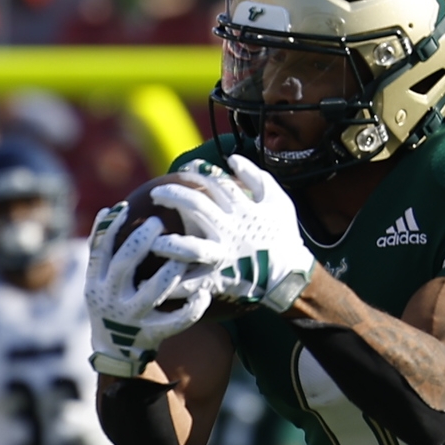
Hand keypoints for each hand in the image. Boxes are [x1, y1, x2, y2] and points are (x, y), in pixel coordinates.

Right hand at [87, 214, 216, 376]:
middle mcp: (111, 299)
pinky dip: (191, 309)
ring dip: (169, 272)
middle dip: (141, 242)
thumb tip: (109, 210)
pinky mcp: (152, 334)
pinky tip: (202, 294)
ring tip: (181, 257)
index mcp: (97, 284)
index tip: (126, 207)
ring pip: (152, 292)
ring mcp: (132, 318)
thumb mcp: (97, 281)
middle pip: (124, 265)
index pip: (99, 251)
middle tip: (158, 222)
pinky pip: (175, 322)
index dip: (111, 228)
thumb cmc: (109, 304)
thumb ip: (101, 250)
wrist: (114, 351)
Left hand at [153, 154, 315, 312]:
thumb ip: (257, 177)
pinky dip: (177, 284)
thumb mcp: (278, 201)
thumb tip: (233, 159)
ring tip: (154, 240)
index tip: (184, 170)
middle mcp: (229, 230)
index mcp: (242, 210)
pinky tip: (161, 282)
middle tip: (156, 193)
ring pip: (191, 248)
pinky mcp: (219, 278)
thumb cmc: (283, 236)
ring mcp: (223, 255)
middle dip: (173, 195)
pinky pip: (194, 283)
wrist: (290, 275)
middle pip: (197, 206)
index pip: (216, 183)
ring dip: (170, 243)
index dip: (198, 173)